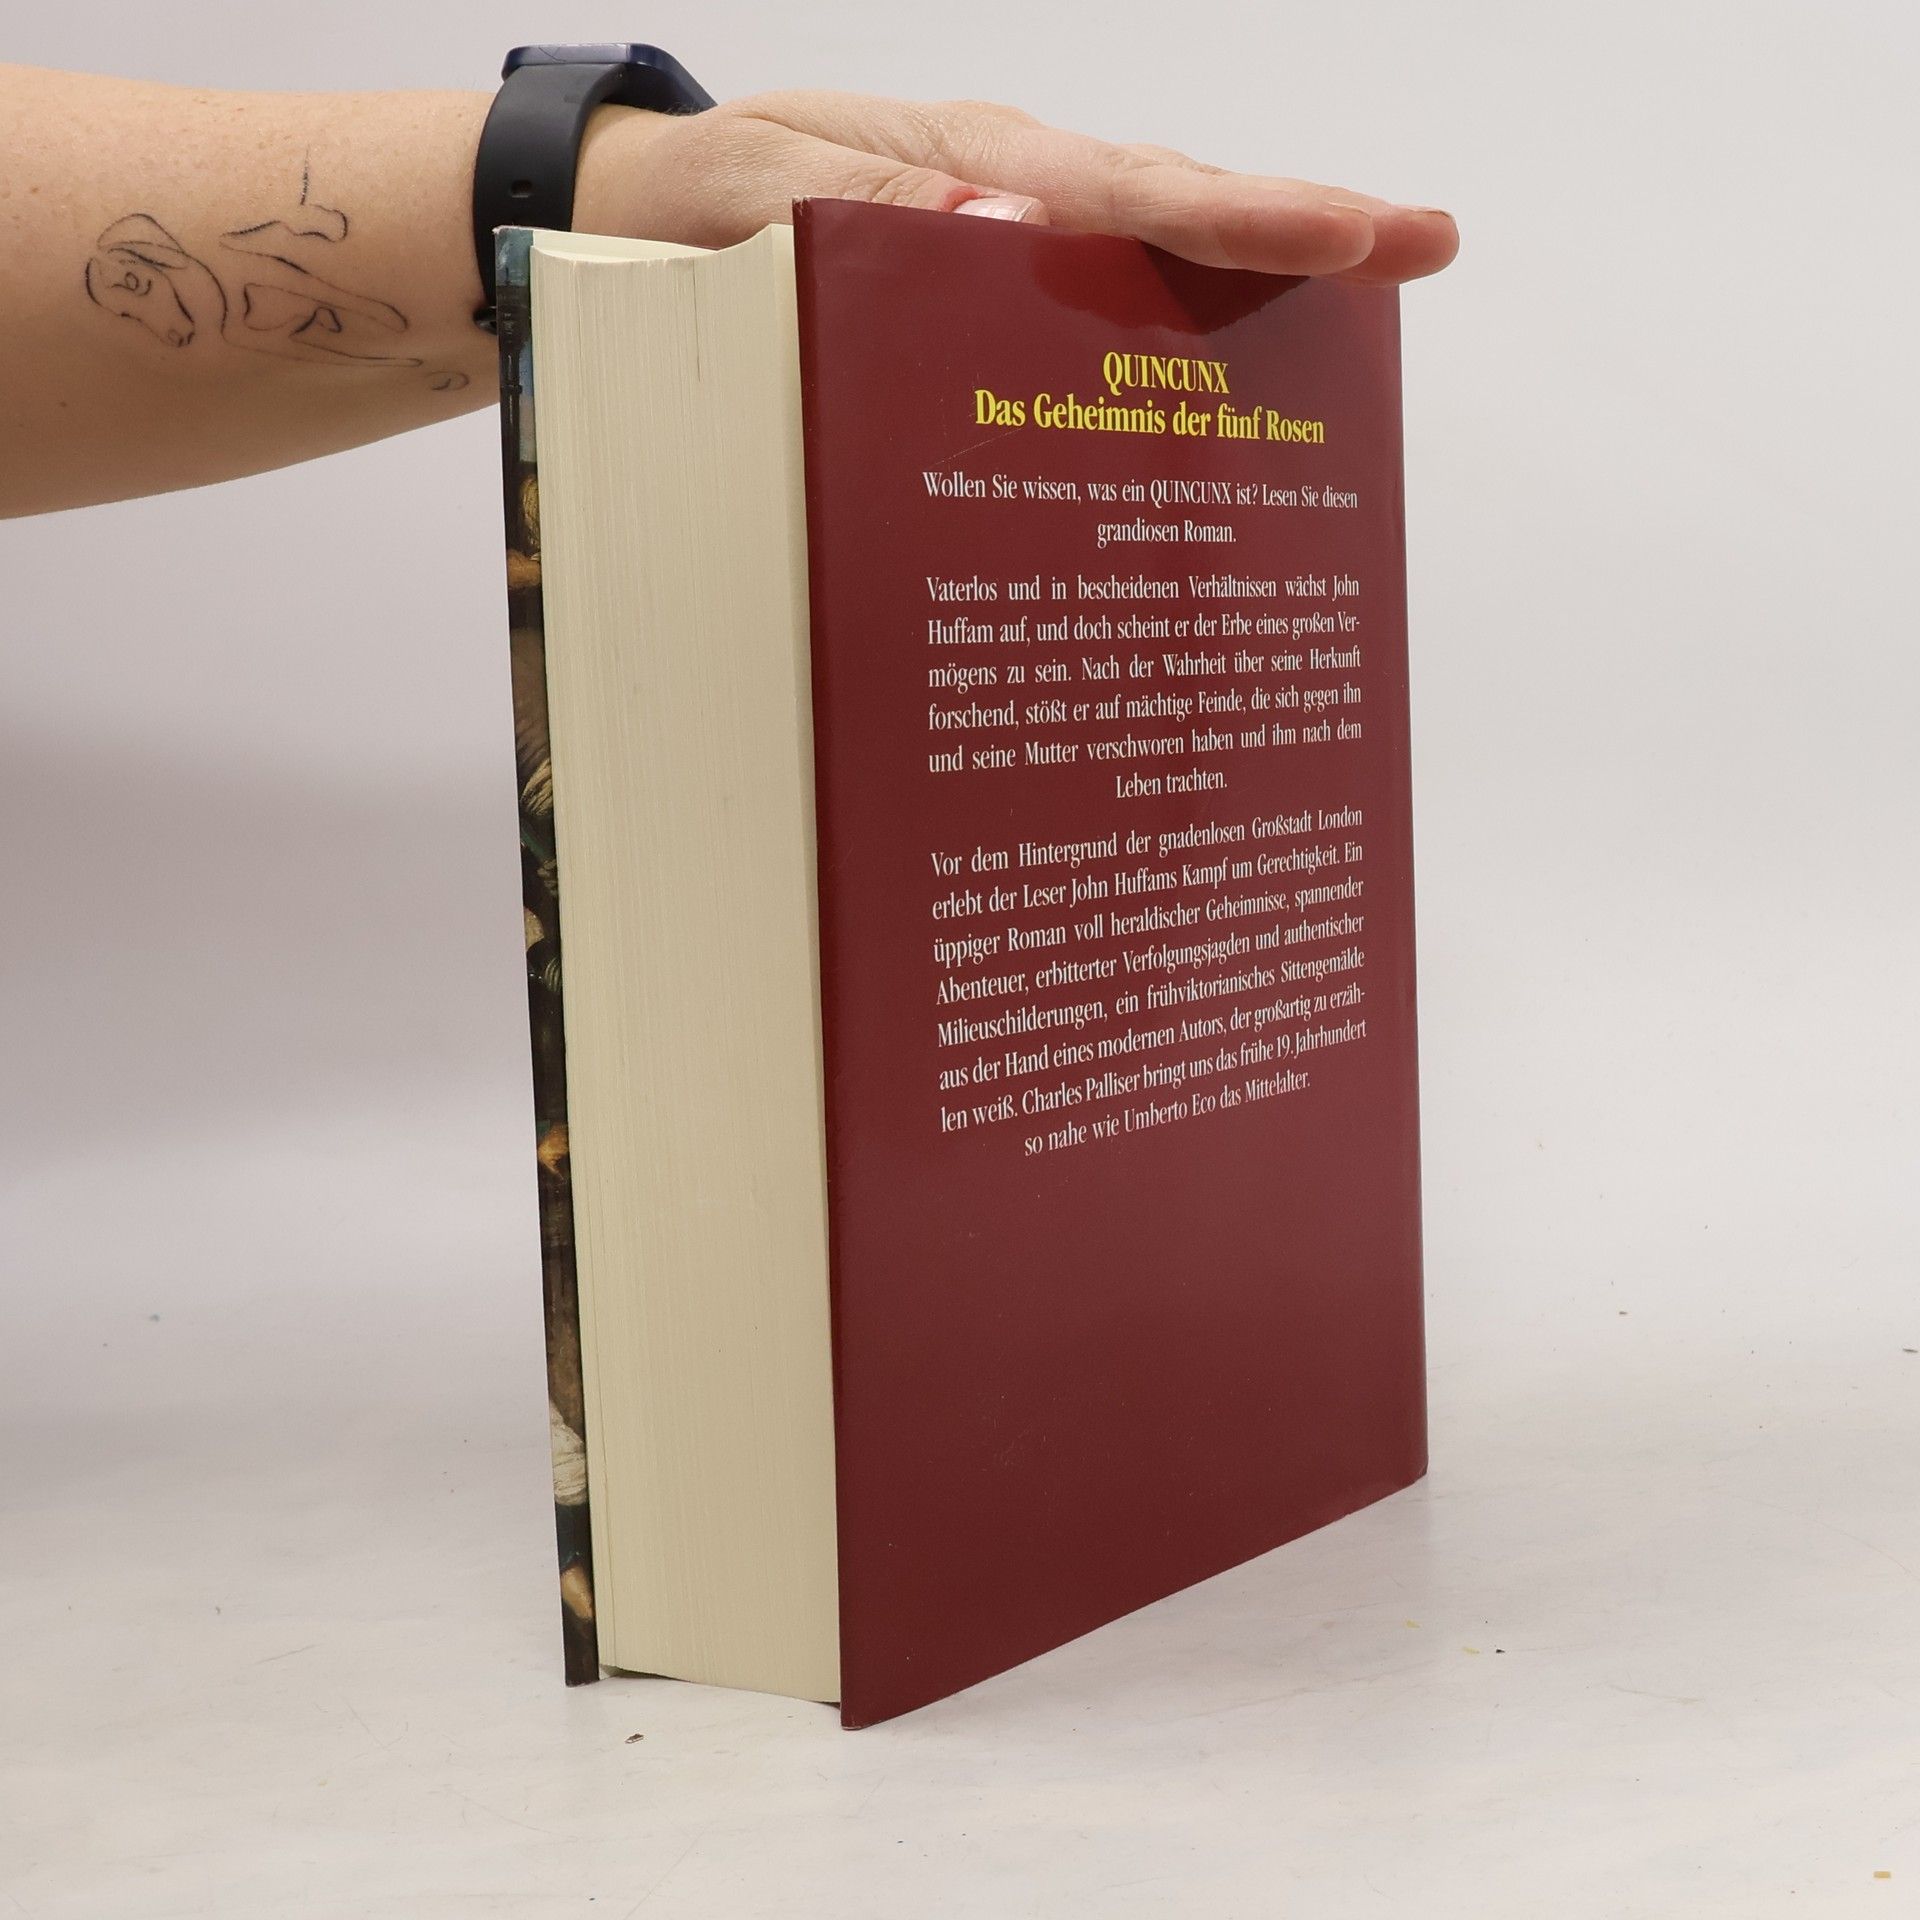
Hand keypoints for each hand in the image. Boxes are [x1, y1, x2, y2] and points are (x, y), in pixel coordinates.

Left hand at [577, 92, 1457, 284]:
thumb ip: (861, 218)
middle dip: (1301, 228)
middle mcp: (1009, 196)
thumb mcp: (755, 208)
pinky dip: (1171, 327)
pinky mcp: (992, 288)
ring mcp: (1009, 238)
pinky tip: (1223, 373)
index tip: (1346, 233)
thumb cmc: (697, 210)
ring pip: (1151, 252)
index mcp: (969, 170)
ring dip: (1255, 280)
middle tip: (1423, 244)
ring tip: (1370, 292)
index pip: (1124, 196)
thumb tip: (1008, 232)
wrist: (645, 213)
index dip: (1237, 222)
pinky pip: (1098, 301)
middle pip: (1174, 208)